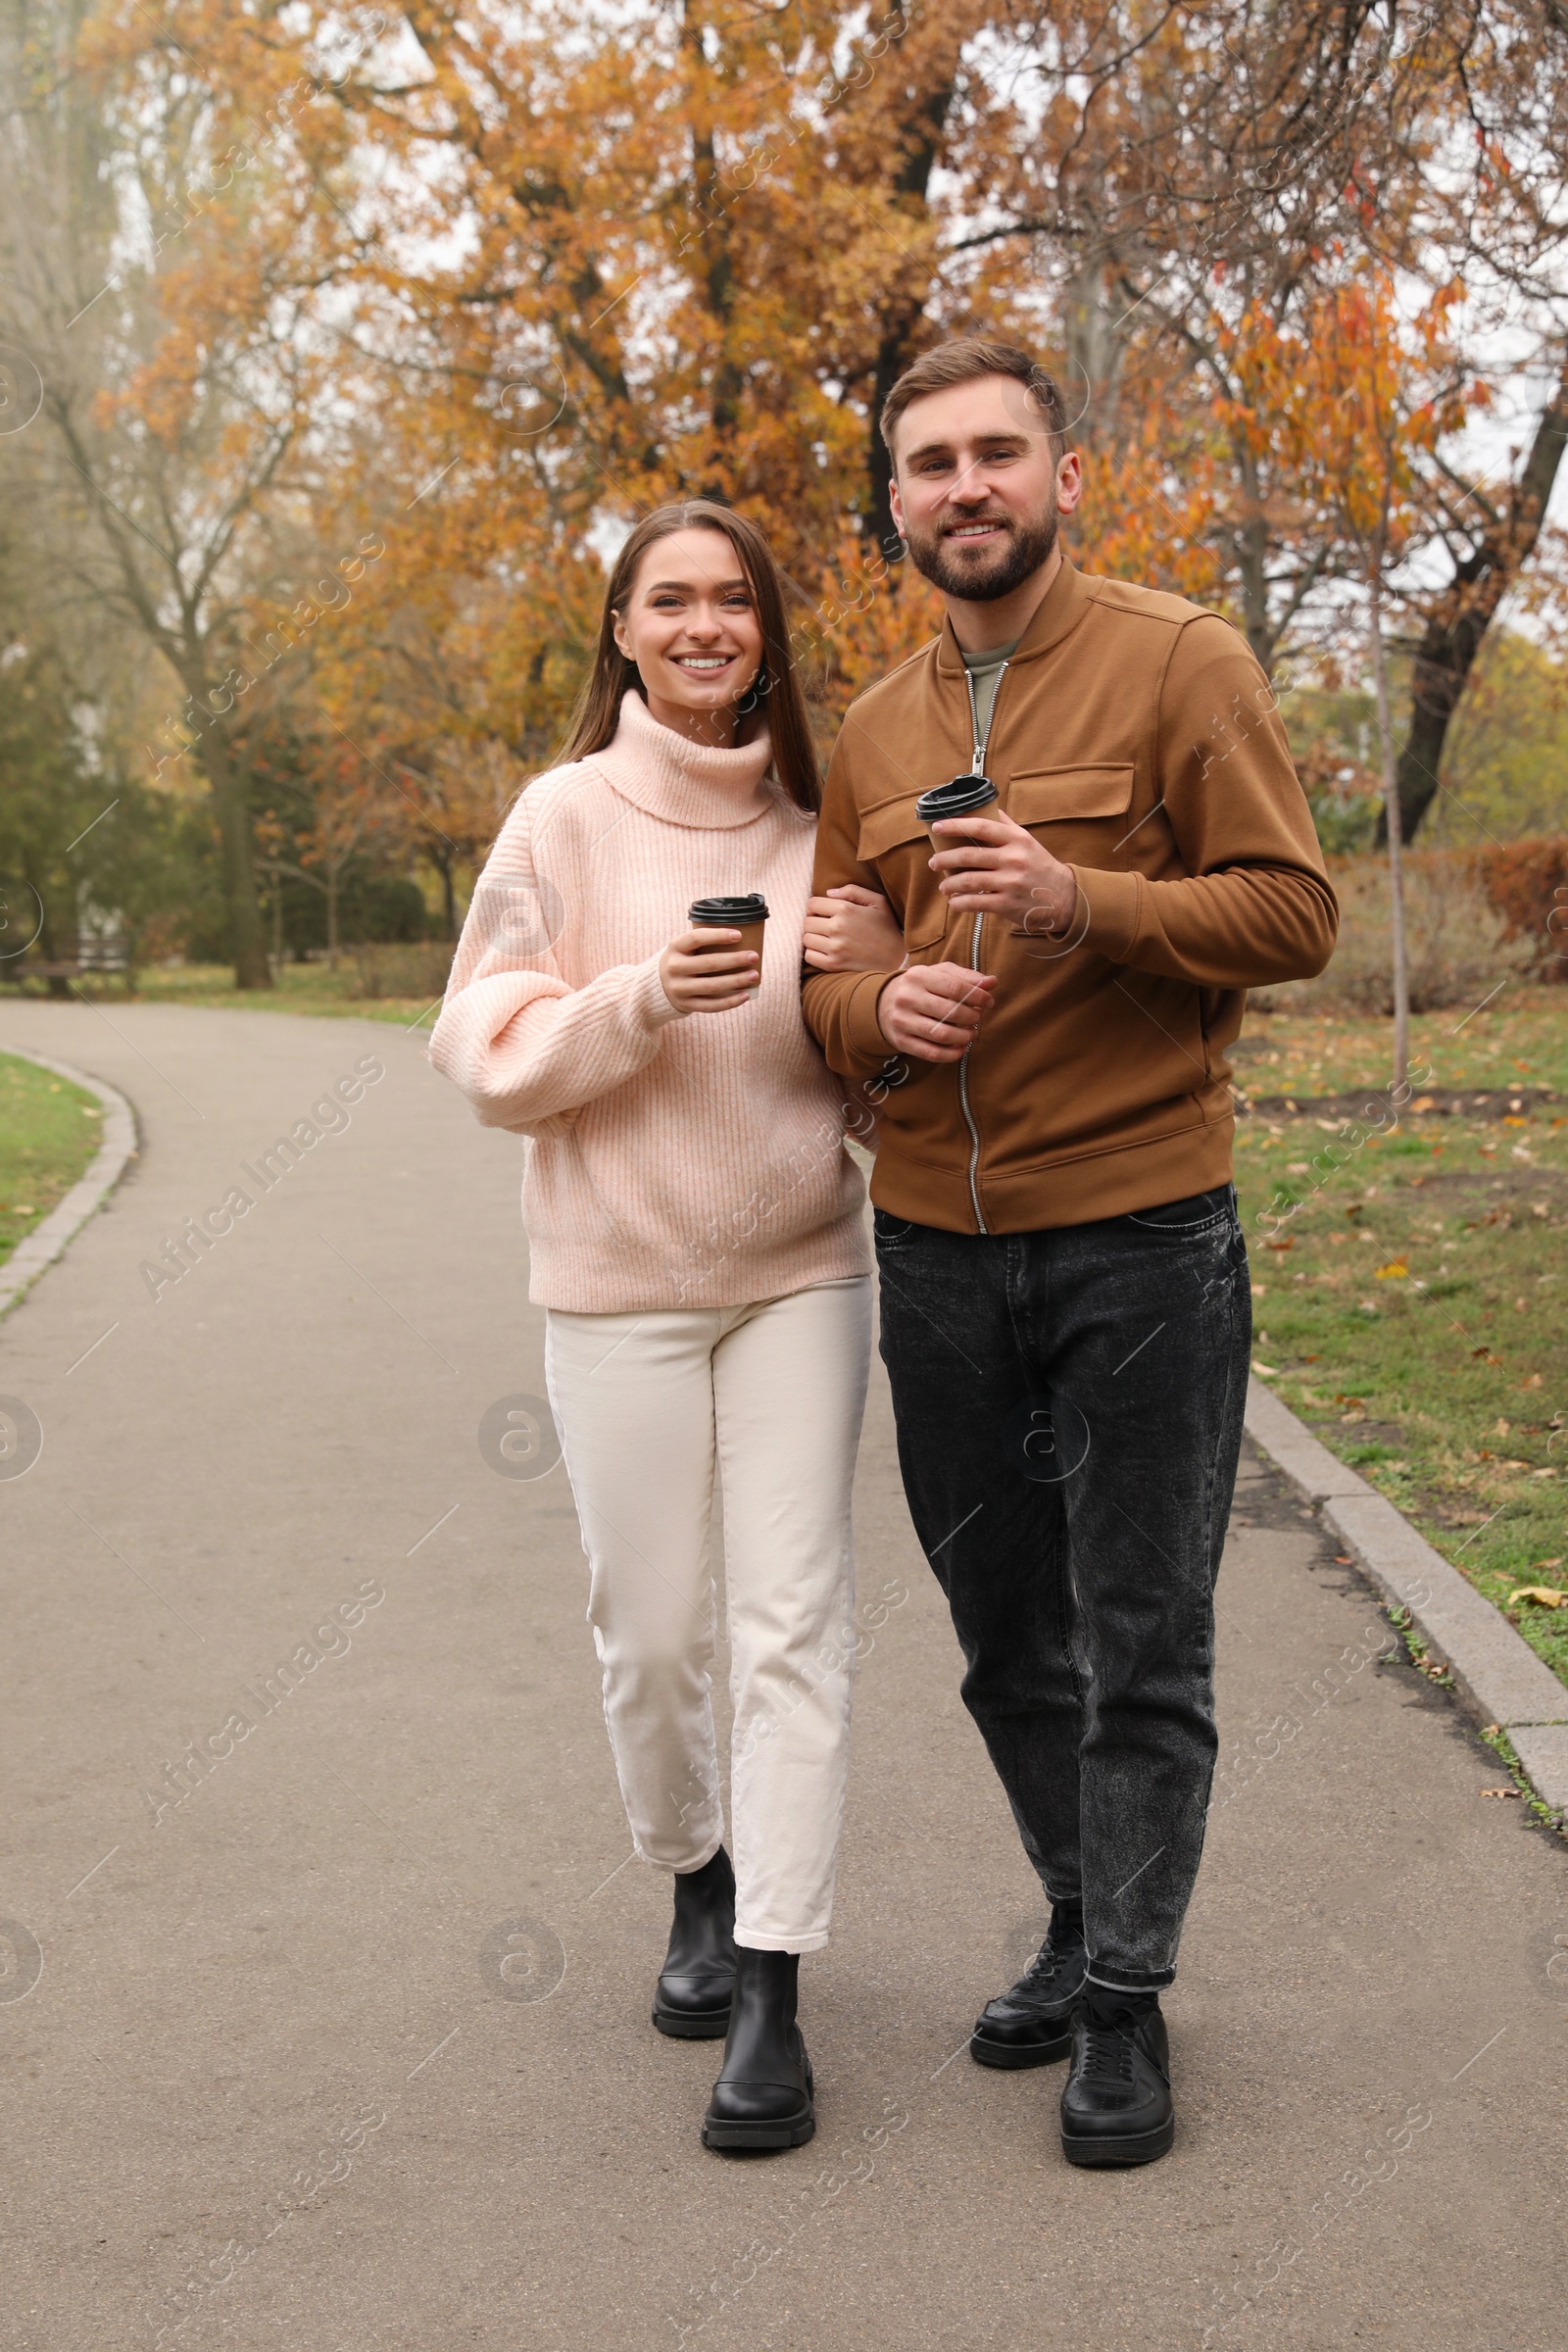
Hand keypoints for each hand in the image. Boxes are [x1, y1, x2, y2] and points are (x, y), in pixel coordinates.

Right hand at [659, 928, 758, 1013]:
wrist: (657, 986)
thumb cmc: (682, 961)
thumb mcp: (684, 948)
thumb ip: (704, 943)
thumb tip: (745, 938)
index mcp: (675, 947)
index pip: (696, 938)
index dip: (718, 936)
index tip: (739, 935)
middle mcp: (674, 968)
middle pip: (708, 963)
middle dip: (734, 959)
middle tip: (754, 956)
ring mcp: (679, 988)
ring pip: (711, 986)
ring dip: (736, 981)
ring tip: (754, 975)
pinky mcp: (686, 1005)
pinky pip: (711, 1005)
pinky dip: (730, 1002)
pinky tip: (745, 995)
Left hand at [802, 882, 907, 973]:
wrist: (897, 960)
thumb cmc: (887, 929)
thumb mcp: (878, 902)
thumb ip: (853, 891)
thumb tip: (828, 893)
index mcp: (846, 909)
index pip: (812, 904)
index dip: (816, 908)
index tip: (823, 913)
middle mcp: (837, 927)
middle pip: (807, 922)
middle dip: (814, 923)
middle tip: (825, 928)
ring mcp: (835, 947)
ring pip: (806, 939)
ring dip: (813, 939)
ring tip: (826, 940)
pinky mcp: (834, 965)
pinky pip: (809, 956)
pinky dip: (814, 954)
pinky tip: (826, 952)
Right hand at [876, 961, 995, 1061]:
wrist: (884, 1003)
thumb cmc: (921, 986)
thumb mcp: (940, 974)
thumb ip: (966, 977)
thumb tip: (992, 982)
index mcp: (918, 976)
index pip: (955, 987)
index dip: (977, 996)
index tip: (989, 1002)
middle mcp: (907, 997)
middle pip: (949, 1011)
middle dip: (971, 1017)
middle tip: (978, 1018)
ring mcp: (902, 1021)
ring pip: (941, 1034)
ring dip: (964, 1037)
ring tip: (972, 1033)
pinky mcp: (901, 1041)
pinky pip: (930, 1053)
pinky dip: (951, 1054)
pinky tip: (962, 1049)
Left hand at [929, 812, 1077, 934]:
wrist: (1063, 897)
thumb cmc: (1040, 866)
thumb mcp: (1027, 841)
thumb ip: (1006, 826)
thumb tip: (986, 807)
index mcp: (1016, 839)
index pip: (981, 826)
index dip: (955, 825)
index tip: (937, 827)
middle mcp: (1013, 859)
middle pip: (969, 855)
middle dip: (945, 858)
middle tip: (934, 862)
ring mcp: (1010, 882)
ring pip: (969, 881)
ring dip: (950, 884)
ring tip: (944, 886)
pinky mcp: (1007, 904)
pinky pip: (976, 903)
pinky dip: (960, 903)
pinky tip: (954, 902)